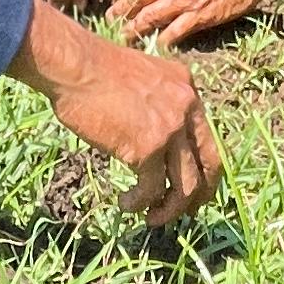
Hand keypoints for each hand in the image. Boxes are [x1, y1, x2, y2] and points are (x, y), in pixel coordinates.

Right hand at [8, 3, 222, 226]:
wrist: (76, 65)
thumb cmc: (93, 69)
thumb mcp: (141, 77)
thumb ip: (156, 101)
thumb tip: (151, 133)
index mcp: (186, 87)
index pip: (208, 137)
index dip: (205, 167)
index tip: (196, 186)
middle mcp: (186, 108)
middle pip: (208, 164)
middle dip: (200, 194)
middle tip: (188, 212)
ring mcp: (170, 128)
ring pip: (184, 185)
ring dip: (170, 209)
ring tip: (153, 219)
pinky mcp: (148, 147)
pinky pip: (152, 189)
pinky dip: (140, 202)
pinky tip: (126, 204)